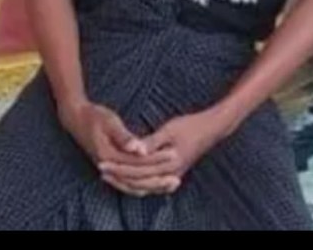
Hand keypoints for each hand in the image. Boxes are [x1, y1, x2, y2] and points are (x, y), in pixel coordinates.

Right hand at [58, 100, 177, 195]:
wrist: (74, 118)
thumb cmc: (93, 116)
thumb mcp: (109, 121)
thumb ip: (124, 137)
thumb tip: (139, 149)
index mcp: (108, 156)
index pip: (138, 163)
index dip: (157, 159)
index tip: (174, 153)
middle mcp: (107, 167)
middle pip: (136, 179)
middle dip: (158, 178)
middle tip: (178, 177)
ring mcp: (107, 170)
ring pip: (132, 186)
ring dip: (152, 186)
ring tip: (171, 184)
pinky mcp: (109, 169)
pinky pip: (127, 184)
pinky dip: (142, 186)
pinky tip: (154, 183)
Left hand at [98, 109, 225, 195]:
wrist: (211, 129)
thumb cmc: (190, 125)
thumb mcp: (169, 130)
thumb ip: (152, 142)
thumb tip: (136, 151)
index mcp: (170, 164)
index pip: (137, 172)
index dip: (118, 168)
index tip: (101, 163)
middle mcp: (171, 175)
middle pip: (139, 182)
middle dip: (119, 177)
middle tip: (100, 170)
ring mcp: (173, 176)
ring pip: (145, 187)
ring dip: (127, 182)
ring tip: (109, 175)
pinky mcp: (173, 174)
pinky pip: (152, 185)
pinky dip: (138, 183)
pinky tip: (127, 178)